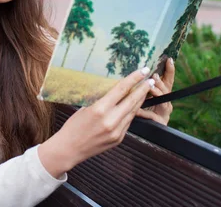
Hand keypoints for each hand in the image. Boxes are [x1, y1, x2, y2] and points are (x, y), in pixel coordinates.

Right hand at [38, 67, 154, 177]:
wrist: (69, 149)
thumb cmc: (74, 126)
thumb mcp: (85, 107)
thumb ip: (102, 99)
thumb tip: (116, 89)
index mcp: (100, 109)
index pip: (121, 89)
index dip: (134, 78)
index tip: (143, 70)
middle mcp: (110, 120)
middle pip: (132, 100)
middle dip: (143, 89)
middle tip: (151, 79)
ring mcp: (116, 131)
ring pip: (133, 112)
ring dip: (140, 100)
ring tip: (145, 91)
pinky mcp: (119, 139)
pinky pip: (128, 122)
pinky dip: (131, 112)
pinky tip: (134, 106)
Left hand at [137, 57, 174, 124]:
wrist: (145, 131)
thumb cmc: (142, 111)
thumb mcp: (142, 97)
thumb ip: (141, 87)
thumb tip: (136, 72)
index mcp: (162, 94)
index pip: (168, 80)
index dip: (170, 70)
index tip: (168, 59)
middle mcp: (166, 102)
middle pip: (166, 90)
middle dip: (160, 82)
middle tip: (153, 77)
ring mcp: (165, 113)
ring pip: (163, 101)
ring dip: (156, 93)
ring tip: (149, 88)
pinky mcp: (160, 123)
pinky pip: (152, 116)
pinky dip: (144, 112)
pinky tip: (137, 110)